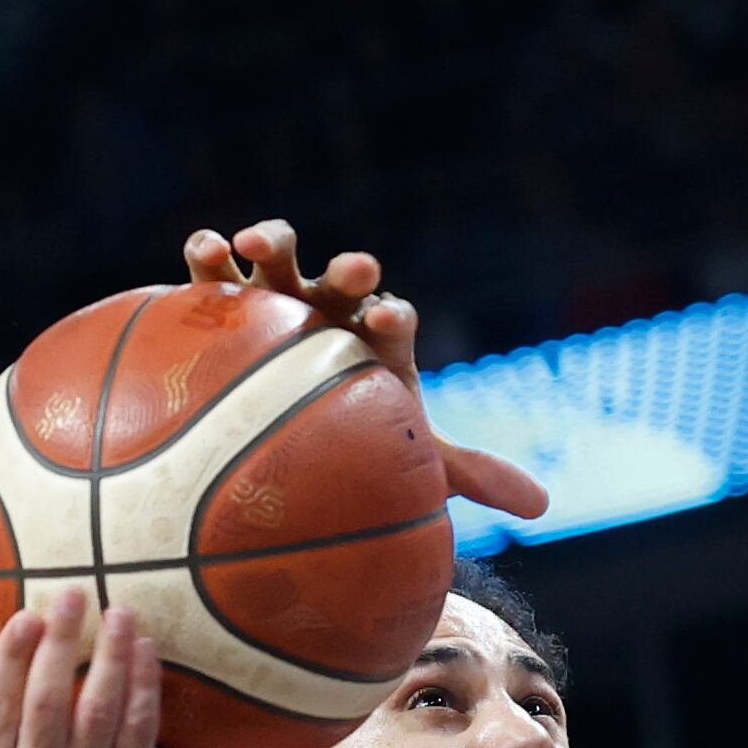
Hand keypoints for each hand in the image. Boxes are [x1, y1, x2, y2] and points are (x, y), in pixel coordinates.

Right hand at [0, 593, 183, 747]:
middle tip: (72, 594)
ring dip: (108, 655)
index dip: (9, 657)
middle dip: (58, 643)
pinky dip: (143, 682)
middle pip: (45, 702)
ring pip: (96, 708)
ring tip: (117, 613)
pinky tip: (144, 647)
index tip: (26, 615)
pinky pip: (139, 724)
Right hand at [185, 219, 547, 521]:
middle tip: (359, 268)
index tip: (393, 317)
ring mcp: (276, 300)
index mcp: (375, 340)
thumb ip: (469, 471)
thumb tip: (542, 504)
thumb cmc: (352, 434)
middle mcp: (330, 311)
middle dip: (349, 271)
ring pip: (277, 262)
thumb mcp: (408, 454)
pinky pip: (214, 273)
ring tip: (255, 244)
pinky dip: (209, 256)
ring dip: (272, 244)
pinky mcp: (223, 301)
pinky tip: (206, 250)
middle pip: (341, 281)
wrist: (284, 427)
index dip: (394, 316)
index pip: (393, 322)